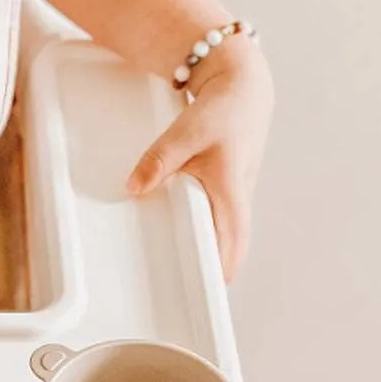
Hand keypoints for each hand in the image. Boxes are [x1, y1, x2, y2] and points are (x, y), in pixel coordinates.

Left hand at [124, 47, 274, 281]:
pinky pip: (224, 219)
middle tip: (191, 295)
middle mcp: (239, 196)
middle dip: (215, 270)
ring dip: (214, 253)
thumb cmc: (222, 109)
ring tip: (188, 276)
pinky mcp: (232, 186)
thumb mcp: (186, 131)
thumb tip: (135, 186)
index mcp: (231, 188)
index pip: (231, 242)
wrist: (245, 87)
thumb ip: (159, 160)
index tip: (208, 294)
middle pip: (232, 246)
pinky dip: (213, 233)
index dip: (222, 269)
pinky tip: (190, 239)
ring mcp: (238, 192)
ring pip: (229, 233)